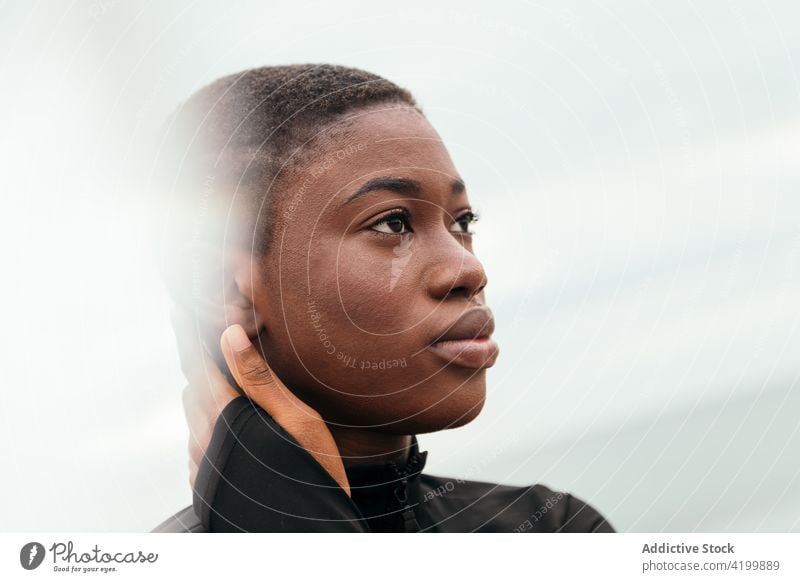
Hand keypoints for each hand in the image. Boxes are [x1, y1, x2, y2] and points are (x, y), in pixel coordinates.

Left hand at [171, 306, 350, 496]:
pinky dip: (206, 418)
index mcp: (226, 415)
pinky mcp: (205, 478)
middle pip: (193, 385)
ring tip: (224, 375)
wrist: (306, 529)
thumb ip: (259, 378)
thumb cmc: (314, 470)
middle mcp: (205, 437)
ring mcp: (202, 461)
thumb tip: (230, 335)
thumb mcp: (297, 418)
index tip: (179, 309)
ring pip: (193, 411)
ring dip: (204, 390)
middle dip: (199, 360)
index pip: (197, 364)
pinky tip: (229, 419)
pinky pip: (197, 437)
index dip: (188, 335)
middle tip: (211, 338)